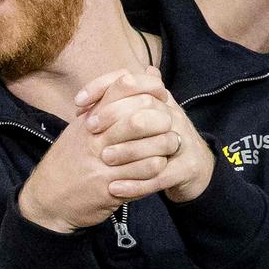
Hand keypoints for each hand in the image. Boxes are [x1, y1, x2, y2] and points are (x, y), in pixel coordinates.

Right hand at [19, 69, 175, 232]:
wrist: (46, 199)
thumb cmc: (67, 163)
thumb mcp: (81, 129)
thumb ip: (109, 104)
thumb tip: (142, 76)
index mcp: (89, 117)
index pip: (123, 85)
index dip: (149, 87)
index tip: (159, 98)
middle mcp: (95, 135)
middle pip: (140, 114)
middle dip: (162, 118)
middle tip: (169, 124)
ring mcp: (102, 161)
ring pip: (149, 145)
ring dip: (165, 145)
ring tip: (169, 147)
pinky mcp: (109, 186)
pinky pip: (145, 171)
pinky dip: (157, 168)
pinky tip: (158, 167)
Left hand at [79, 66, 214, 202]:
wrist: (191, 169)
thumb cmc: (154, 141)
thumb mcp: (134, 122)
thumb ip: (111, 111)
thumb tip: (80, 103)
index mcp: (157, 99)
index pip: (130, 80)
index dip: (102, 87)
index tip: (78, 102)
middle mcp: (172, 114)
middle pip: (145, 104)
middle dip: (113, 115)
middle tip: (90, 130)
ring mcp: (184, 140)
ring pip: (157, 140)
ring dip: (127, 150)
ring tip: (103, 159)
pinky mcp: (188, 167)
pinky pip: (162, 175)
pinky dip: (137, 184)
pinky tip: (115, 188)